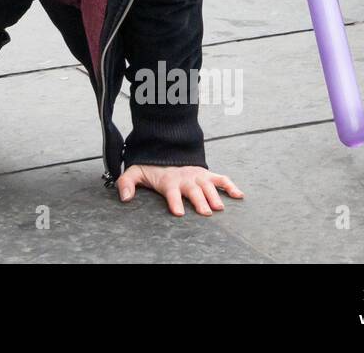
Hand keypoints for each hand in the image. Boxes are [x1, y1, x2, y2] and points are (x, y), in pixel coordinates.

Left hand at [116, 164, 243, 216]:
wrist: (165, 150)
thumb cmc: (151, 168)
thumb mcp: (135, 172)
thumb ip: (127, 183)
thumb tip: (124, 198)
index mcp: (168, 181)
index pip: (171, 192)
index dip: (174, 201)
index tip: (178, 212)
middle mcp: (185, 178)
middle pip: (194, 191)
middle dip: (199, 201)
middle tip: (206, 212)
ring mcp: (197, 176)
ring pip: (208, 186)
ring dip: (214, 196)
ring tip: (219, 207)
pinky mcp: (207, 174)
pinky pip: (221, 179)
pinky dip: (231, 186)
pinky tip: (239, 195)